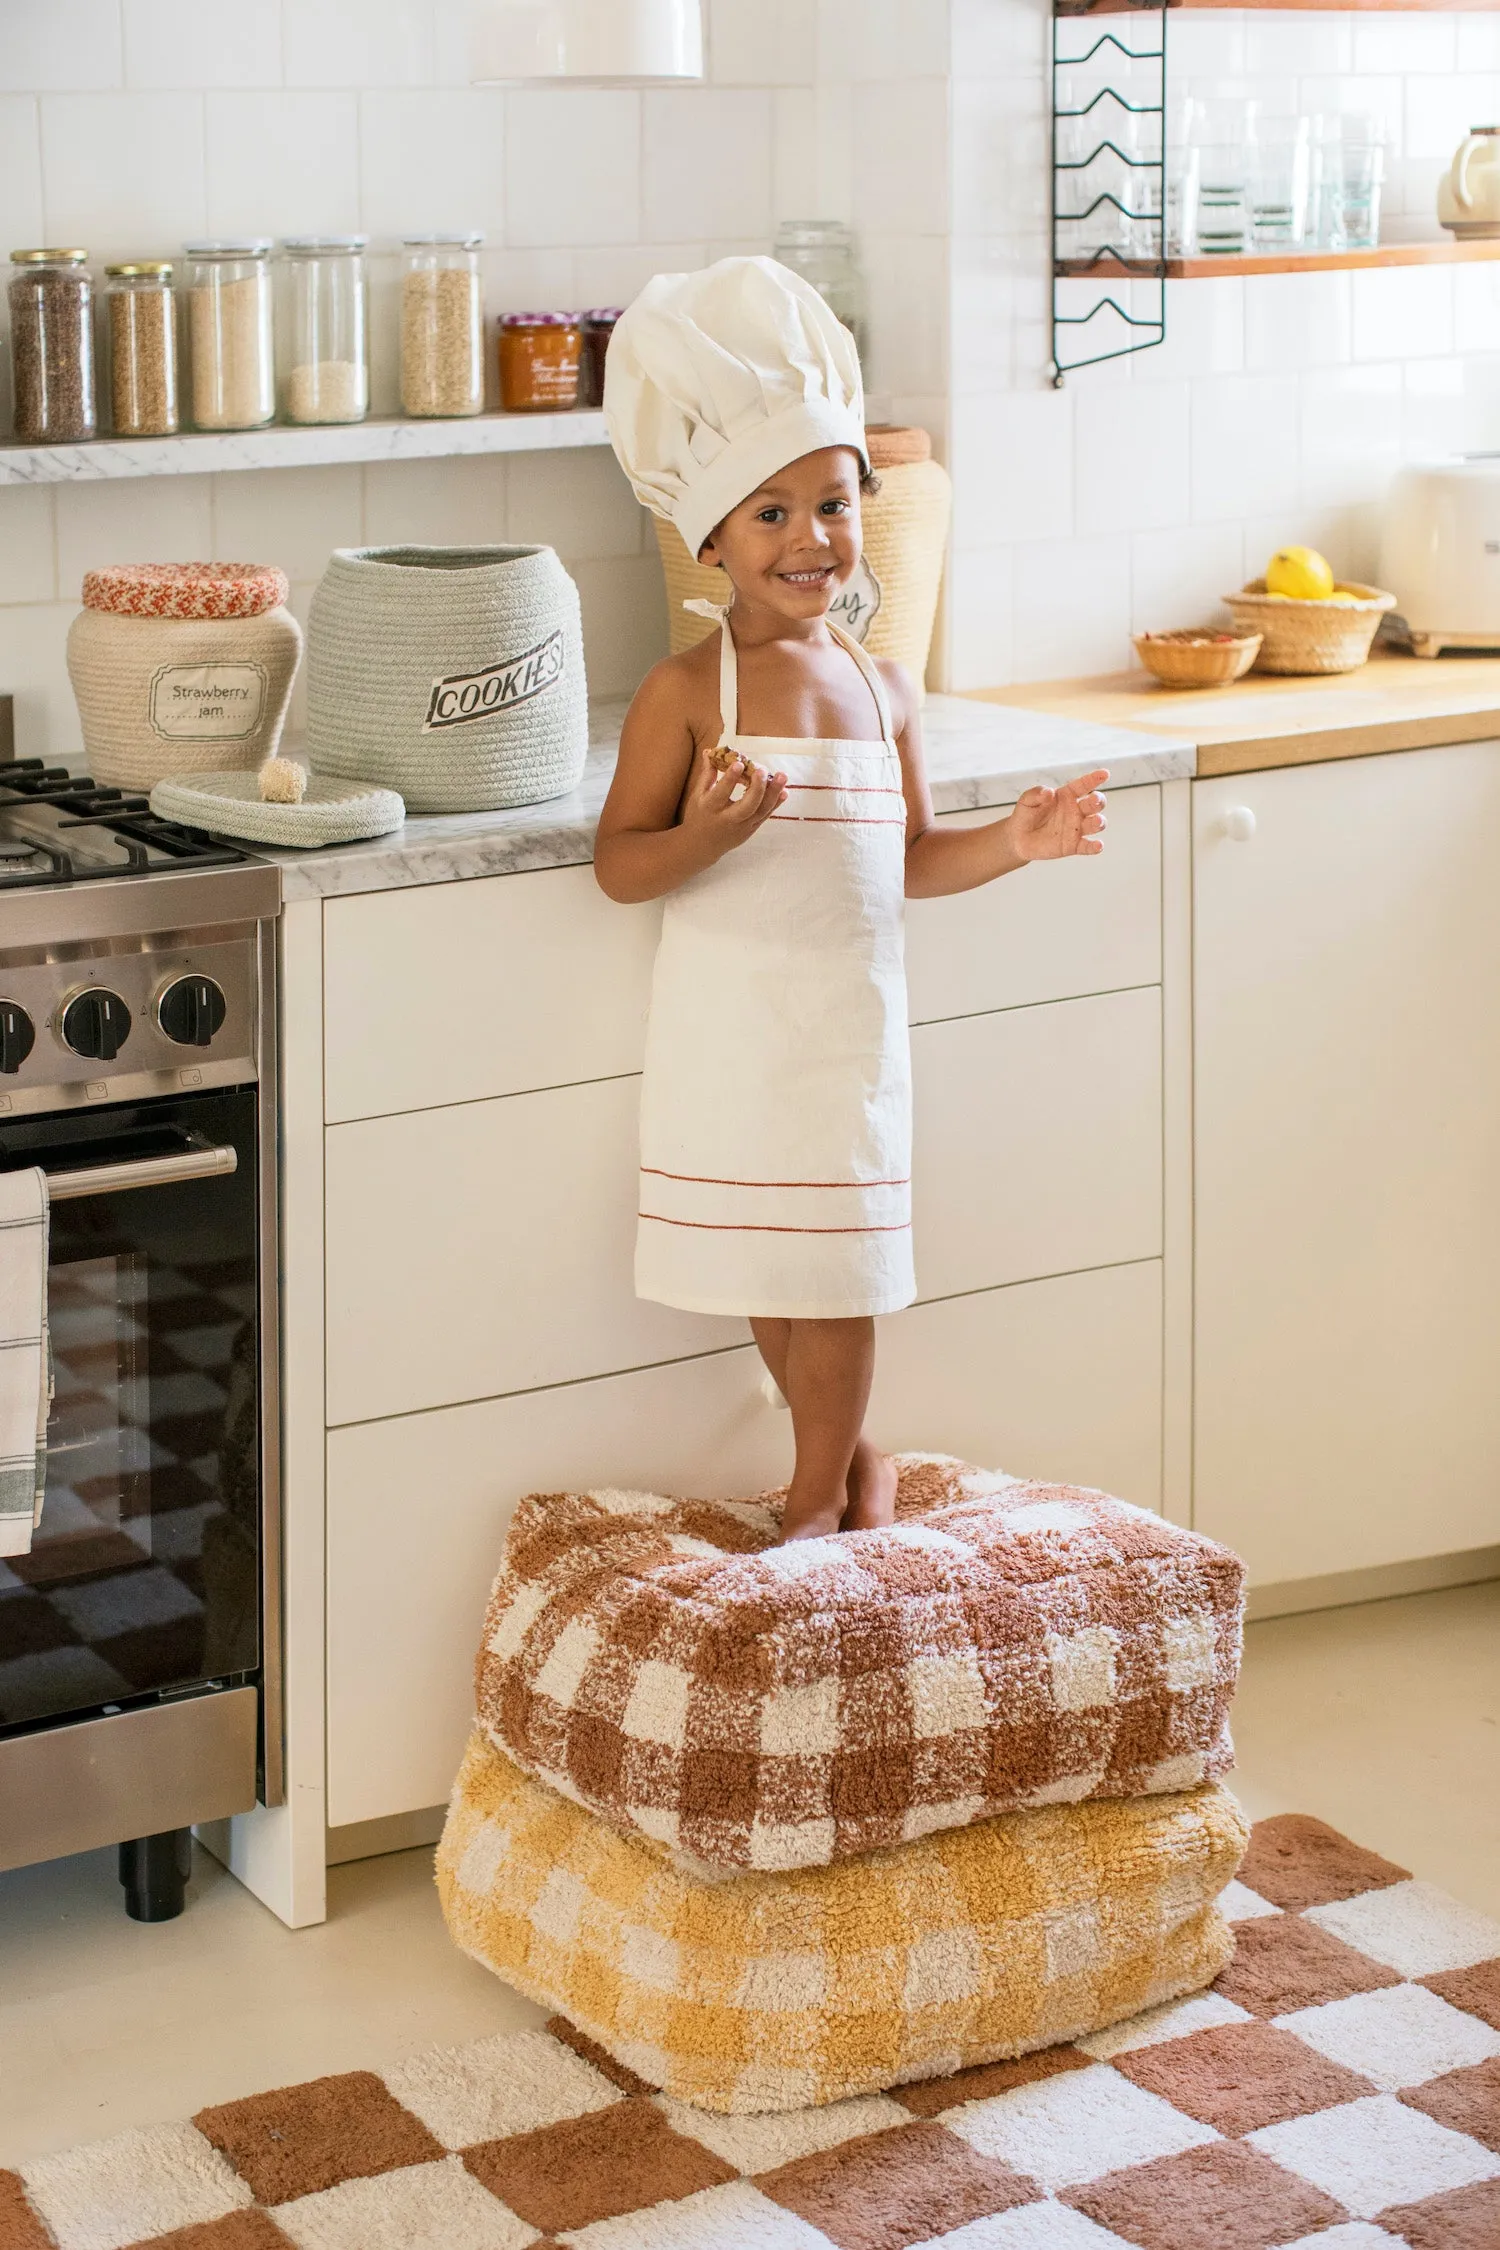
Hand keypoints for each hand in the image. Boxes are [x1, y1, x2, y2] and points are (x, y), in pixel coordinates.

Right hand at [681, 744, 787, 861]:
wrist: (702, 846)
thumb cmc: (699, 815)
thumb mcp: (698, 795)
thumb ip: (707, 774)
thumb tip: (710, 751)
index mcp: (711, 808)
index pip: (722, 792)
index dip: (730, 778)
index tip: (739, 763)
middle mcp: (728, 819)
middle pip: (747, 806)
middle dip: (757, 788)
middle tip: (762, 769)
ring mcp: (742, 826)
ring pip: (761, 811)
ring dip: (773, 794)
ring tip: (782, 776)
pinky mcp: (751, 829)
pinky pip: (765, 816)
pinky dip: (776, 804)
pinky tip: (784, 791)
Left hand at [1009, 768, 1108, 861]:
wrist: (1018, 838)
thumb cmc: (1026, 815)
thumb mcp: (1027, 800)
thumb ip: (1036, 793)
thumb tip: (1049, 792)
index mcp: (1067, 796)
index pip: (1083, 785)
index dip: (1094, 779)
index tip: (1104, 774)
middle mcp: (1076, 811)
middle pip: (1094, 804)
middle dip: (1098, 800)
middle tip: (1094, 799)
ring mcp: (1077, 828)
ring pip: (1096, 824)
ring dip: (1099, 822)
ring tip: (1096, 821)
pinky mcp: (1074, 846)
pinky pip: (1088, 846)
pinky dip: (1095, 847)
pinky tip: (1098, 846)